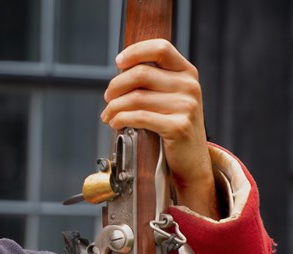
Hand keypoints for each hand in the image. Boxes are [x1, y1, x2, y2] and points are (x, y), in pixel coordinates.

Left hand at [100, 39, 218, 218]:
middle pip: (140, 74)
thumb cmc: (172, 125)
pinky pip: (139, 117)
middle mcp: (189, 86)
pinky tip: (115, 123)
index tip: (118, 62)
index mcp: (187, 72)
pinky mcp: (178, 127)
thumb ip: (152, 81)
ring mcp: (186, 106)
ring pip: (135, 98)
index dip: (135, 52)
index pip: (160, 48)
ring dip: (113, 107)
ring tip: (107, 115)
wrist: (191, 160)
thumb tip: (120, 70)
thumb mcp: (169, 97)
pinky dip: (120, 119)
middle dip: (115, 86)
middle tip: (107, 98)